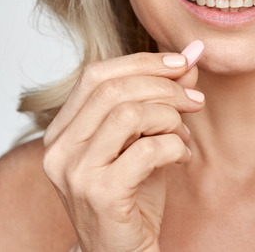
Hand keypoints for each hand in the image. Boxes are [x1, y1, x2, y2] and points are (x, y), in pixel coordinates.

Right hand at [42, 41, 204, 251]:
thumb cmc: (133, 198)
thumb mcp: (146, 140)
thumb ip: (161, 98)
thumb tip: (190, 57)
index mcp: (62, 131)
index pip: (95, 75)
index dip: (142, 62)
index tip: (182, 63)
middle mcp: (59, 149)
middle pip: (113, 89)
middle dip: (164, 87)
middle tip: (195, 100)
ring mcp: (75, 173)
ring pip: (129, 114)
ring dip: (170, 118)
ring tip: (184, 135)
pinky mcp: (100, 194)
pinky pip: (147, 150)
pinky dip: (175, 147)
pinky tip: (182, 159)